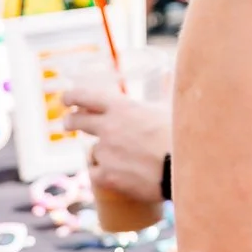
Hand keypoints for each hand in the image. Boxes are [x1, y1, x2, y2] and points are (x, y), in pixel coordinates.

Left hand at [62, 82, 172, 201]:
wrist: (185, 170)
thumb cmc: (181, 135)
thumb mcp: (170, 108)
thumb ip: (163, 92)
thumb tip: (170, 74)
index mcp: (122, 108)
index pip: (85, 96)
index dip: (72, 96)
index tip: (66, 98)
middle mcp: (109, 128)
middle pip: (77, 121)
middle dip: (70, 121)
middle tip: (68, 123)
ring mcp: (106, 153)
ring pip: (93, 151)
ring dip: (101, 152)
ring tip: (122, 158)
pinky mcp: (107, 177)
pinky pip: (95, 173)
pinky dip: (102, 174)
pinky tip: (115, 175)